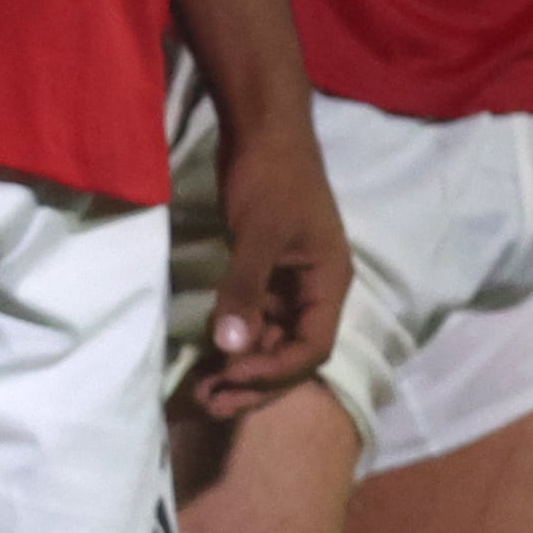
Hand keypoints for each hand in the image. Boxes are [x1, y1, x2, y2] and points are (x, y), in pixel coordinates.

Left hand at [181, 120, 345, 421]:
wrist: (263, 129)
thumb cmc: (271, 176)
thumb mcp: (258, 232)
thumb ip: (245, 287)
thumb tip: (230, 345)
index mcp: (330, 283)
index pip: (312, 348)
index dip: (275, 370)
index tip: (233, 376)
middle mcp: (315, 292)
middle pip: (292, 354)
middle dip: (255, 382)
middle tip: (211, 404)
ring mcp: (290, 286)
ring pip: (271, 343)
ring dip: (241, 368)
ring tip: (203, 393)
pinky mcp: (266, 276)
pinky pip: (254, 322)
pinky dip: (233, 342)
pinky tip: (208, 360)